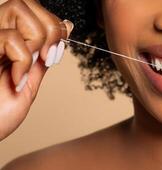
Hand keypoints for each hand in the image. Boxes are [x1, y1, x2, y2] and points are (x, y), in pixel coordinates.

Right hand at [0, 0, 72, 140]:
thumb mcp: (30, 82)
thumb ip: (45, 56)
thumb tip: (66, 28)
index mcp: (8, 41)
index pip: (36, 10)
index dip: (54, 27)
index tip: (56, 53)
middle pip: (28, 2)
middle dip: (49, 30)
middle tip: (46, 58)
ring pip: (18, 8)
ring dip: (36, 42)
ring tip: (27, 68)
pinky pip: (10, 37)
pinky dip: (23, 61)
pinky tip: (15, 80)